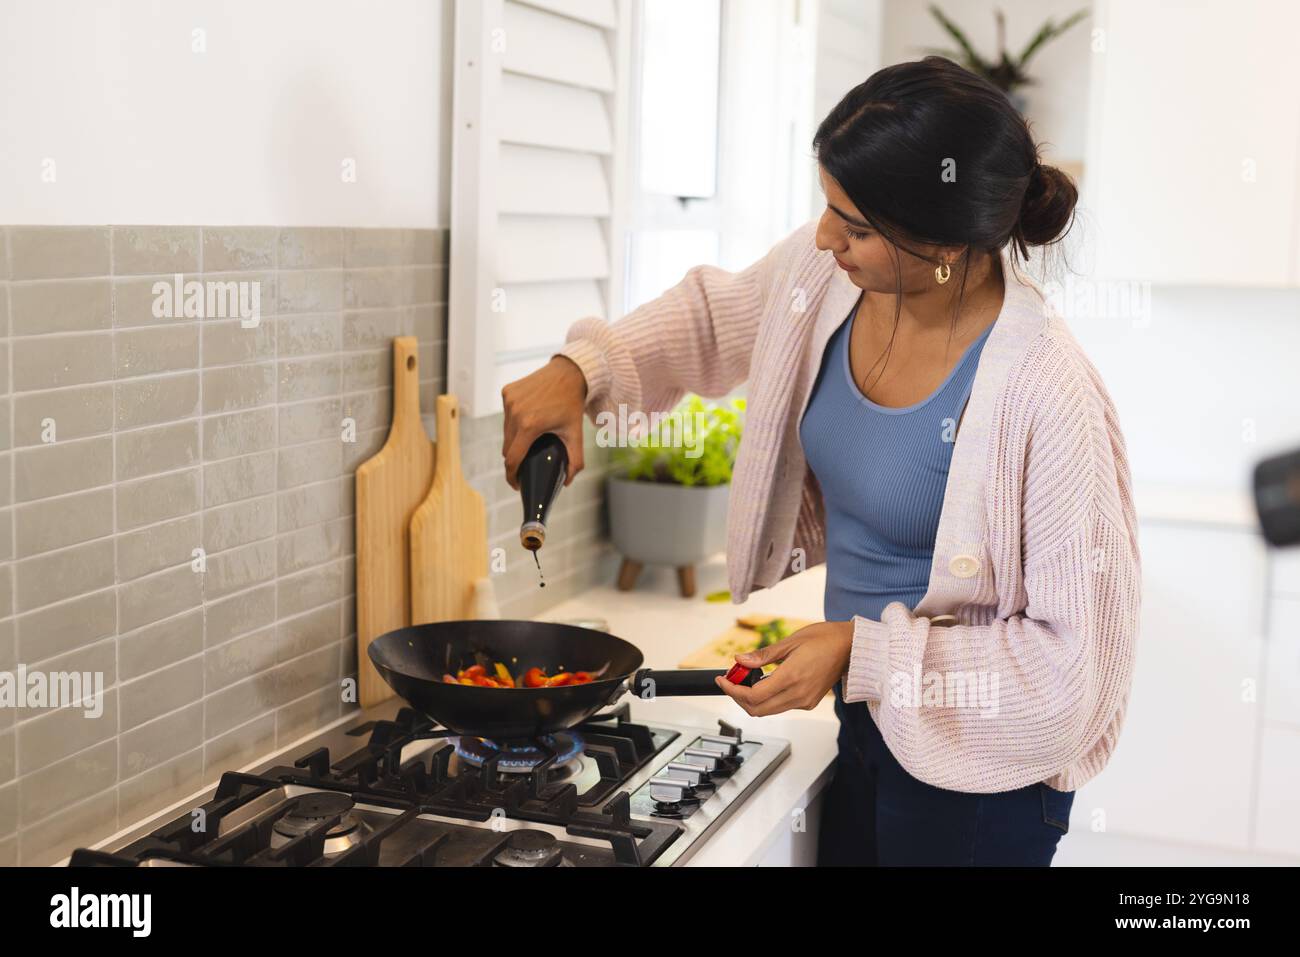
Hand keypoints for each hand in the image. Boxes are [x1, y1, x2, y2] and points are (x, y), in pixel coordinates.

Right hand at [501, 356, 588, 489]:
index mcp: (529, 425)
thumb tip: (566, 482)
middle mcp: (515, 412)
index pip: (512, 458)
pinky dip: (513, 422)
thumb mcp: (576, 434)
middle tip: (527, 461)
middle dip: (516, 457)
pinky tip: (526, 420)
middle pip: (507, 447)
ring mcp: (509, 400)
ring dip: (514, 439)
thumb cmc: (572, 404)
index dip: (512, 475)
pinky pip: (506, 415)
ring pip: (505, 431)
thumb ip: (575, 461)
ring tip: (528, 440)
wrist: (569, 373)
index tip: (517, 484)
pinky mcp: (507, 392)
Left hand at [713, 620, 853, 715]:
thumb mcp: (790, 641)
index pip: (753, 695)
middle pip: (758, 709)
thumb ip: (763, 655)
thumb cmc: (825, 639)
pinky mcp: (809, 702)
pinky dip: (767, 699)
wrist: (851, 647)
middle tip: (730, 681)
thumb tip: (740, 660)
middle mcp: (799, 694)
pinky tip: (763, 683)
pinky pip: (781, 706)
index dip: (732, 690)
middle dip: (738, 698)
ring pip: (768, 711)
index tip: (722, 680)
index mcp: (792, 677)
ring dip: (751, 700)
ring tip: (744, 681)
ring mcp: (805, 701)